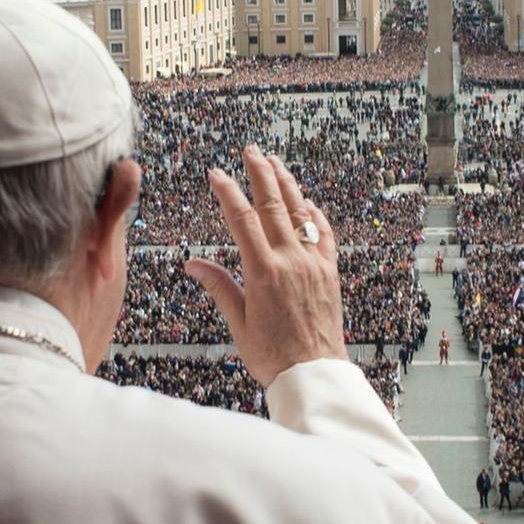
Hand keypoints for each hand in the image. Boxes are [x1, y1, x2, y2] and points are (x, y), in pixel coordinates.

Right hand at [185, 146, 346, 388]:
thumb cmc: (273, 355)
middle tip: (251, 150)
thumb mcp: (238, 323)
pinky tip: (306, 202)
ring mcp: (314, 264)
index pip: (242, 219)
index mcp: (264, 272)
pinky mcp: (331, 272)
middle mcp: (291, 261)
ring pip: (301, 213)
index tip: (216, 173)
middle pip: (274, 205)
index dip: (228, 192)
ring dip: (287, 184)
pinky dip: (314, 213)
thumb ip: (219, 287)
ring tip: (276, 162)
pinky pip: (325, 233)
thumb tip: (192, 264)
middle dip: (260, 173)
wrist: (314, 373)